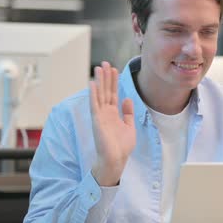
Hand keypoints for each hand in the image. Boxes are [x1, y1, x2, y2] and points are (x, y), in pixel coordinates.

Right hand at [89, 62, 135, 185]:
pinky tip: (93, 83)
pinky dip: (94, 94)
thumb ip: (128, 113)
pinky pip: (94, 104)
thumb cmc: (122, 147)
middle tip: (106, 62)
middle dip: (106, 77)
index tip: (114, 69)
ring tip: (99, 68)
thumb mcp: (129, 126)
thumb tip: (127, 98)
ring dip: (99, 81)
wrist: (116, 160)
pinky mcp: (97, 120)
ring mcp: (100, 116)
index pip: (113, 94)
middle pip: (106, 91)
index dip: (114, 81)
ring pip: (100, 94)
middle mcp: (105, 113)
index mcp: (113, 114)